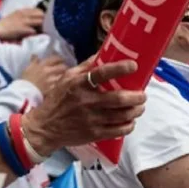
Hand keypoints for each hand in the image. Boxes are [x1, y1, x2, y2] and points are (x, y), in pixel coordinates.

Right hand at [0, 8, 45, 40]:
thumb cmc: (5, 25)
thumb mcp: (14, 16)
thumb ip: (23, 16)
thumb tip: (32, 21)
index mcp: (22, 11)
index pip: (38, 10)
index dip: (42, 16)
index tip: (44, 22)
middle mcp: (24, 14)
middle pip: (42, 15)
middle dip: (45, 21)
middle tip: (45, 28)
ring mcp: (24, 21)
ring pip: (40, 22)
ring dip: (42, 27)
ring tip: (42, 33)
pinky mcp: (23, 29)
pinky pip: (34, 30)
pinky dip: (36, 33)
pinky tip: (36, 36)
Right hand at [21, 55, 67, 93]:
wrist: (26, 91)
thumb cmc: (26, 79)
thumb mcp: (28, 68)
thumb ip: (33, 61)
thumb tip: (35, 55)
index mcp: (43, 65)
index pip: (55, 59)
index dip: (59, 59)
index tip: (60, 60)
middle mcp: (49, 71)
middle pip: (62, 67)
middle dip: (63, 67)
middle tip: (62, 68)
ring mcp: (52, 80)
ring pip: (62, 75)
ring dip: (62, 75)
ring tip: (61, 75)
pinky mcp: (53, 88)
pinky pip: (59, 83)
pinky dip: (59, 82)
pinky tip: (57, 83)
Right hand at [21, 57, 146, 156]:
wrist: (45, 127)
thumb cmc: (58, 100)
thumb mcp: (67, 78)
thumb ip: (85, 67)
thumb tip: (104, 53)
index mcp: (79, 84)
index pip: (101, 73)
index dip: (120, 69)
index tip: (133, 66)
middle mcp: (86, 101)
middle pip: (118, 99)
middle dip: (136, 97)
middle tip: (142, 95)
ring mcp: (91, 119)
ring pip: (121, 116)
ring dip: (136, 111)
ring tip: (139, 107)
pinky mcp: (94, 134)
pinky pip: (118, 130)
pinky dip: (128, 125)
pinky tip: (130, 121)